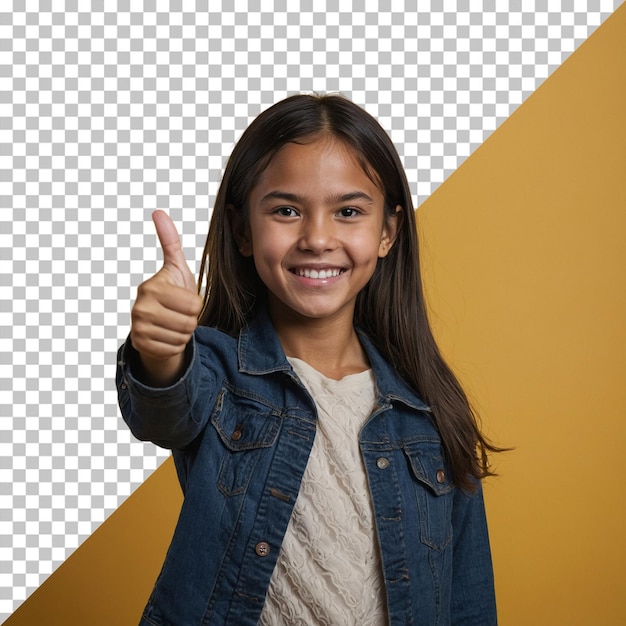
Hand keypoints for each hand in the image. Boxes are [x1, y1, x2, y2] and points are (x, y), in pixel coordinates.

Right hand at [130, 210, 203, 384]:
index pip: (193, 304)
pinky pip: (173, 348)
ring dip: (183, 333)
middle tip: (179, 314)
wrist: (156, 325)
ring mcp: (138, 327)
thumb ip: (170, 242)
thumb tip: (158, 212)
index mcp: (151, 287)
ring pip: (182, 336)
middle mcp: (141, 307)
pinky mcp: (141, 345)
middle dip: (191, 320)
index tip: (183, 301)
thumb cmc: (171, 294)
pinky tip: (166, 336)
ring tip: (173, 324)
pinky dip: (175, 345)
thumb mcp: (175, 268)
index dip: (195, 305)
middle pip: (189, 321)